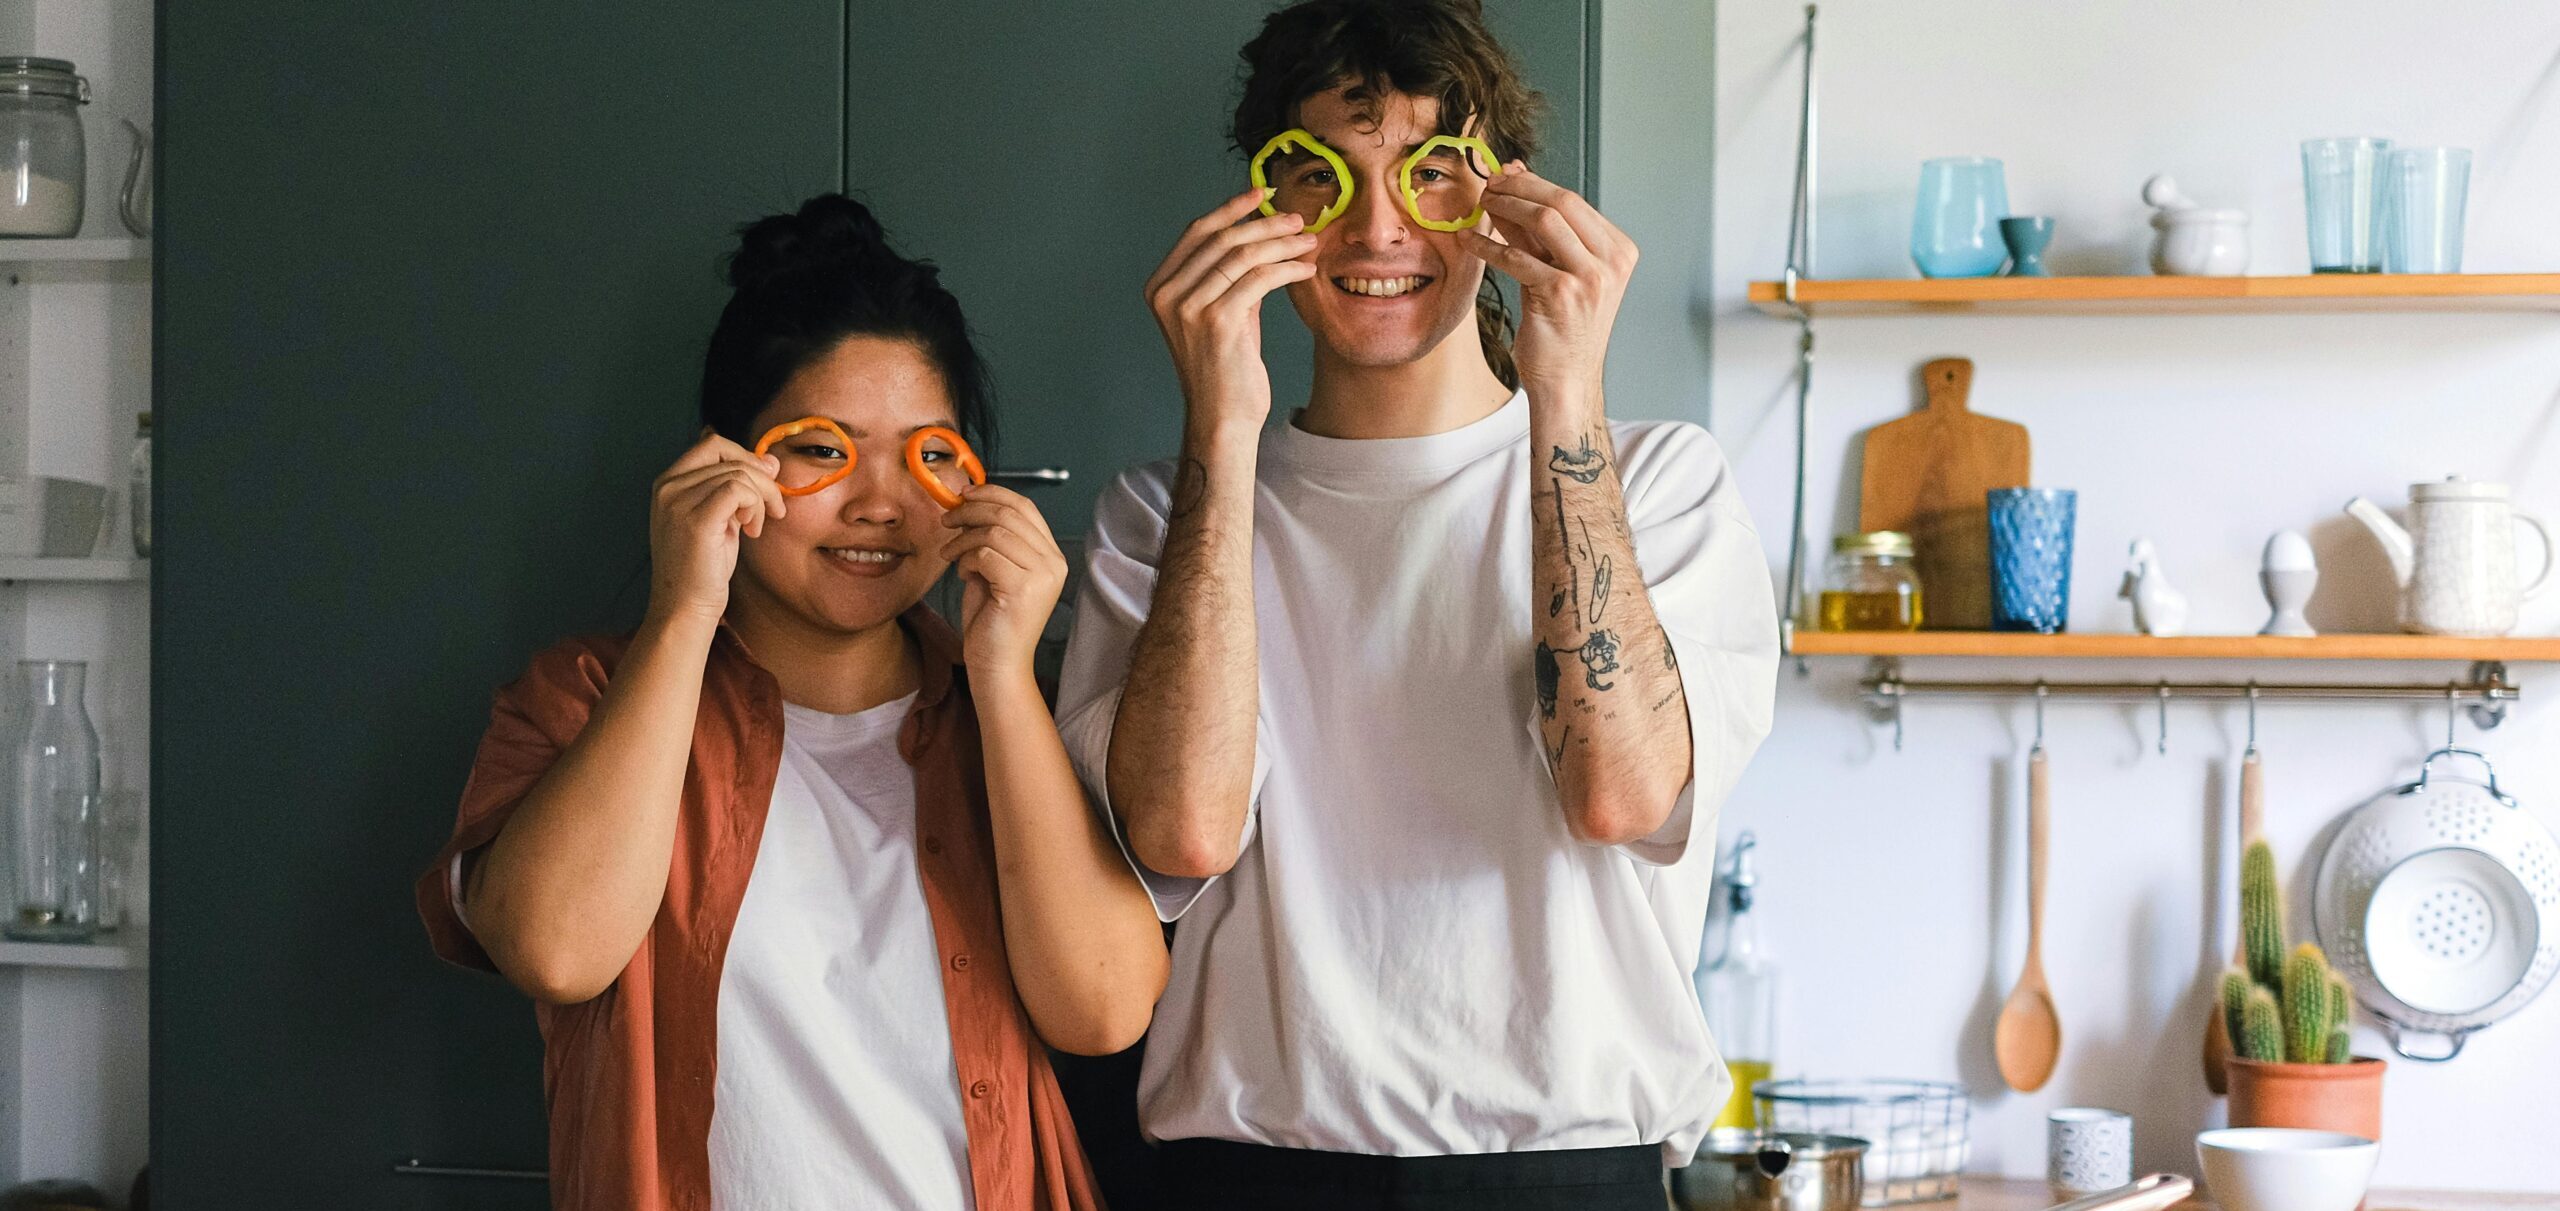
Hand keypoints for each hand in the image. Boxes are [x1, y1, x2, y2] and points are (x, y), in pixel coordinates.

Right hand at [644, 429, 785, 627]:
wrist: (685, 607)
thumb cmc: (703, 567)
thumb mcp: (722, 519)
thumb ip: (739, 488)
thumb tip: (770, 460)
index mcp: (668, 483)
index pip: (711, 444)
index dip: (745, 456)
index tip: (764, 482)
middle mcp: (668, 487)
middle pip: (729, 457)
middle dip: (762, 480)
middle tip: (772, 509)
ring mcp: (678, 502)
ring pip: (739, 474)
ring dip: (761, 499)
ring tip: (755, 526)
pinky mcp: (695, 519)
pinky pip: (739, 490)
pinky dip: (755, 507)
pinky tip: (750, 530)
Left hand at [939, 484, 1069, 675]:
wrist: (997, 665)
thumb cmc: (992, 622)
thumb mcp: (993, 570)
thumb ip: (990, 539)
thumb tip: (969, 504)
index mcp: (1050, 556)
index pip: (1025, 507)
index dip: (993, 493)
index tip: (965, 495)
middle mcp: (1052, 563)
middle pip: (1009, 513)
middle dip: (971, 510)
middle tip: (947, 519)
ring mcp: (1042, 576)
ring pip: (995, 532)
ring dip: (963, 538)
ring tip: (950, 554)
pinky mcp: (1024, 589)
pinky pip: (986, 555)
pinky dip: (966, 559)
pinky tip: (963, 574)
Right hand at [1144, 187, 1319, 431]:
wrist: (1222, 418)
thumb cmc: (1226, 367)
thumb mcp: (1222, 311)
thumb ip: (1229, 274)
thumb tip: (1259, 231)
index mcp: (1160, 286)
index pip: (1197, 232)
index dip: (1231, 208)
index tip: (1262, 194)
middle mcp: (1168, 294)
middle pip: (1221, 238)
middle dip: (1264, 223)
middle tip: (1298, 219)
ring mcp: (1188, 307)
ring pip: (1243, 255)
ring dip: (1282, 243)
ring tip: (1308, 242)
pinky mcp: (1217, 321)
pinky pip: (1259, 278)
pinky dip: (1287, 269)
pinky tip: (1306, 270)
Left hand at [1462, 164, 1638, 403]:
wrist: (1566, 379)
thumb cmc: (1562, 328)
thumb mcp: (1559, 271)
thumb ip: (1540, 233)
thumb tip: (1514, 181)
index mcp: (1620, 251)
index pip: (1575, 202)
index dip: (1535, 183)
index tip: (1507, 176)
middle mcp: (1612, 261)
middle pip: (1562, 202)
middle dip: (1520, 187)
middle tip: (1490, 184)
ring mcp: (1590, 277)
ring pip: (1543, 220)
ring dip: (1505, 207)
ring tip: (1481, 204)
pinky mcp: (1561, 293)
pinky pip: (1516, 256)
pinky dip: (1488, 245)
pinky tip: (1469, 241)